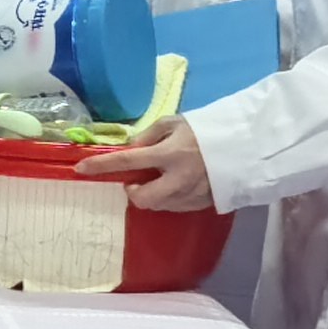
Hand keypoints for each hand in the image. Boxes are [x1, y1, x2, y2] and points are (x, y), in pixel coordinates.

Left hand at [75, 117, 216, 213]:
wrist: (246, 148)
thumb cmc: (208, 130)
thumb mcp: (176, 122)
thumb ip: (150, 135)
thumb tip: (131, 148)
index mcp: (169, 153)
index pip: (126, 161)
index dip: (101, 165)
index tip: (81, 169)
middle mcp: (177, 179)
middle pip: (141, 198)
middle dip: (133, 192)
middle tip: (137, 179)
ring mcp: (190, 195)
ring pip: (158, 205)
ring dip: (152, 193)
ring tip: (164, 176)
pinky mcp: (200, 205)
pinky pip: (175, 206)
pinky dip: (169, 196)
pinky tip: (179, 183)